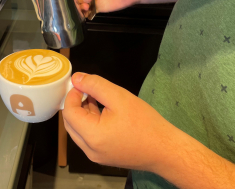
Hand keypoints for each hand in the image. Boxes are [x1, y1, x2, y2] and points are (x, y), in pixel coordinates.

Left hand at [62, 73, 176, 170]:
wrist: (165, 149)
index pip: (69, 112)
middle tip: (87, 90)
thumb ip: (95, 85)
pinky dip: (90, 124)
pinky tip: (102, 112)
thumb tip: (77, 78)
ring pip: (78, 131)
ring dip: (82, 113)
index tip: (82, 84)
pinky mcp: (104, 157)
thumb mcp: (119, 96)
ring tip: (95, 98)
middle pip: (70, 123)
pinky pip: (89, 138)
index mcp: (91, 135)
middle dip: (75, 104)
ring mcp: (96, 156)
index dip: (72, 95)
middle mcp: (89, 150)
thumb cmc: (145, 122)